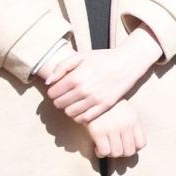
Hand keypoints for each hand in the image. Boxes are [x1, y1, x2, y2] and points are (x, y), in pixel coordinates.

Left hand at [42, 28, 161, 122]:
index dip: (53, 91)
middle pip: (59, 104)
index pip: (52, 93)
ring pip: (70, 113)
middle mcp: (84, 89)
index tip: (60, 88)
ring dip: (68, 108)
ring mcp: (95, 99)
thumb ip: (61, 67)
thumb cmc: (103, 58)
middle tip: (66, 95)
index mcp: (76, 77)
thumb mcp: (81, 56)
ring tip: (74, 102)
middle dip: (59, 100)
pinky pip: (84, 118)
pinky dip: (79, 116)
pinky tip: (82, 108)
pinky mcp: (104, 106)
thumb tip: (48, 83)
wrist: (128, 63)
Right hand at [86, 99, 145, 158]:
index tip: (124, 145)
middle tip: (113, 147)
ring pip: (117, 153)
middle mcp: (125, 124)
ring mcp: (112, 128)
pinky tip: (97, 146)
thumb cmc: (108, 106)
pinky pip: (104, 151)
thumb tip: (131, 146)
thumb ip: (129, 125)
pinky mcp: (98, 131)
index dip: (133, 148)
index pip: (141, 144)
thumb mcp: (125, 111)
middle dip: (121, 153)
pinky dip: (100, 153)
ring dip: (110, 153)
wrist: (91, 95)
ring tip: (105, 147)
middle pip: (129, 151)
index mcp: (134, 119)